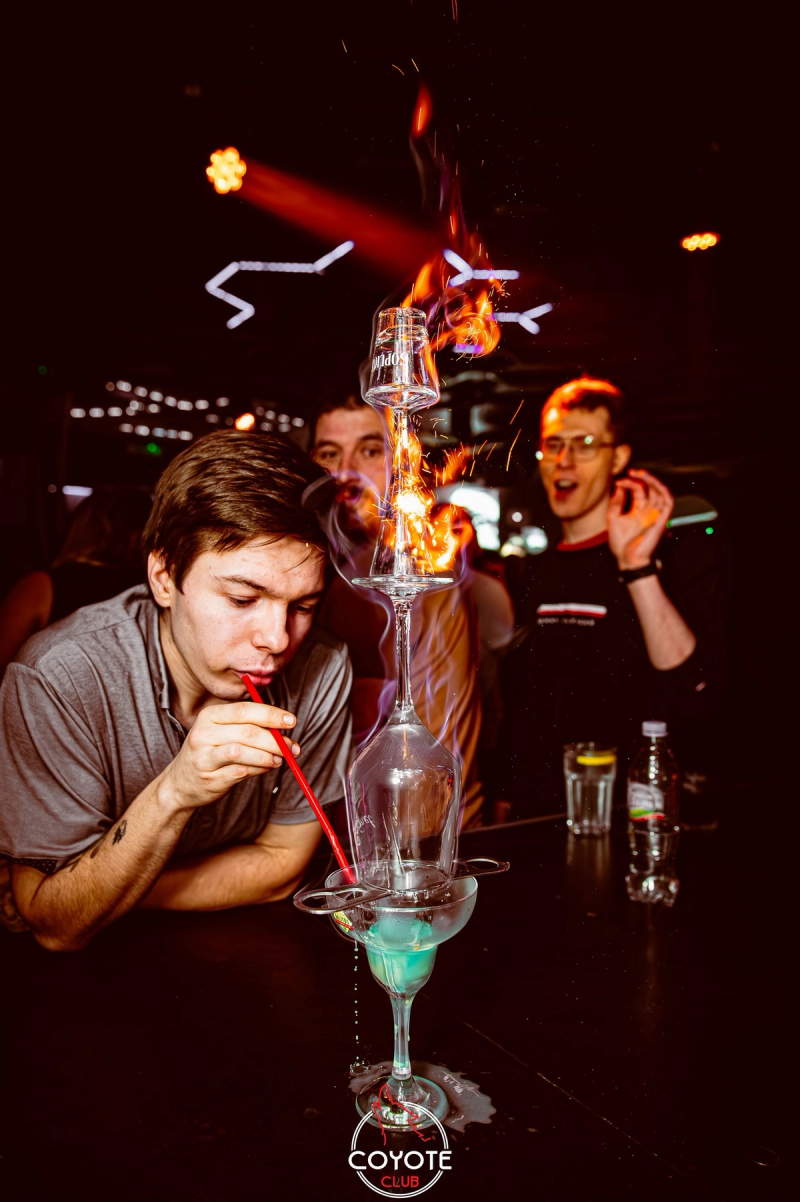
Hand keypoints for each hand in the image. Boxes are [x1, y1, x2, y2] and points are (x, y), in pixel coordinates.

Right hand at [160, 702, 300, 812]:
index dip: (271, 714)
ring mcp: (204, 757)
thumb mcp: (221, 731)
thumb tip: (284, 728)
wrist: (180, 783)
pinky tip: (266, 768)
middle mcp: (203, 733)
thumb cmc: (210, 752)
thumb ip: (249, 726)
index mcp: (209, 715)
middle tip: (292, 746)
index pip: (245, 710)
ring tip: (280, 758)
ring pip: (243, 752)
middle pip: (247, 732)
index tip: (291, 721)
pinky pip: (241, 772)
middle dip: (275, 739)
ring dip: (268, 756)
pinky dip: (259, 769)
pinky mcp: (210, 778)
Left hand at [607, 469, 672, 570]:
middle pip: (651, 488)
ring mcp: (656, 514)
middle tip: (632, 471)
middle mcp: (649, 510)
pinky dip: (662, 490)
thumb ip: (616, 502)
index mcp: (639, 510)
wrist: (628, 559)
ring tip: (640, 473)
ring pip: (661, 491)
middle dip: (643, 477)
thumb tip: (619, 487)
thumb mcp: (613, 518)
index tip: (618, 482)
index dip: (629, 483)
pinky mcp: (662, 519)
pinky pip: (668, 501)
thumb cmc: (621, 543)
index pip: (639, 490)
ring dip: (652, 480)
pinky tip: (652, 483)